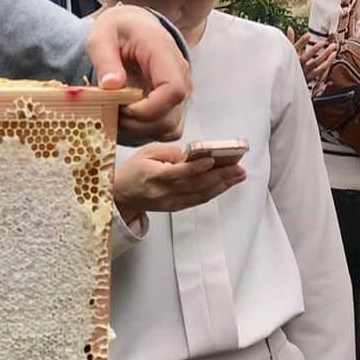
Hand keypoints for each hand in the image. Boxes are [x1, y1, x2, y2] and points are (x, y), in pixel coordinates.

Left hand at [86, 5, 189, 143]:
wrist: (132, 27)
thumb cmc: (118, 31)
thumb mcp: (101, 37)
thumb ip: (105, 59)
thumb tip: (112, 85)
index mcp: (164, 53)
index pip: (173, 90)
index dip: (147, 108)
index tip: (120, 107)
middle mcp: (180, 75)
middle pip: (170, 116)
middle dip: (135, 123)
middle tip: (108, 112)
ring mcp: (179, 92)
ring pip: (169, 128)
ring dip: (138, 130)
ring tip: (114, 115)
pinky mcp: (173, 105)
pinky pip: (166, 129)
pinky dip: (145, 132)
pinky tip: (124, 120)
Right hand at [113, 142, 245, 223]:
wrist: (121, 194)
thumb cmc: (133, 170)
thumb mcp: (146, 152)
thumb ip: (169, 152)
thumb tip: (193, 155)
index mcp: (152, 175)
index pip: (176, 173)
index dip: (195, 168)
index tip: (212, 160)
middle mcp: (162, 191)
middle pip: (194, 185)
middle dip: (219, 176)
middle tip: (237, 168)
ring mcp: (169, 202)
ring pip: (200, 195)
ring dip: (222, 185)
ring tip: (238, 175)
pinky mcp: (175, 207)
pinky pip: (198, 200)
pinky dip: (214, 192)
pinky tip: (225, 184)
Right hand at [286, 28, 335, 85]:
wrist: (287, 81)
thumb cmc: (288, 63)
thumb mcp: (287, 51)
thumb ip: (289, 40)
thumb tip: (290, 28)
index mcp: (290, 58)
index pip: (295, 49)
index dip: (301, 42)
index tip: (308, 35)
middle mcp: (298, 65)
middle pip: (307, 57)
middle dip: (315, 49)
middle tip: (323, 42)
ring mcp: (305, 71)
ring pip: (316, 63)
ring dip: (325, 55)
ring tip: (333, 47)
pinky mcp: (311, 76)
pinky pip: (321, 70)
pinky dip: (328, 63)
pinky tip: (333, 55)